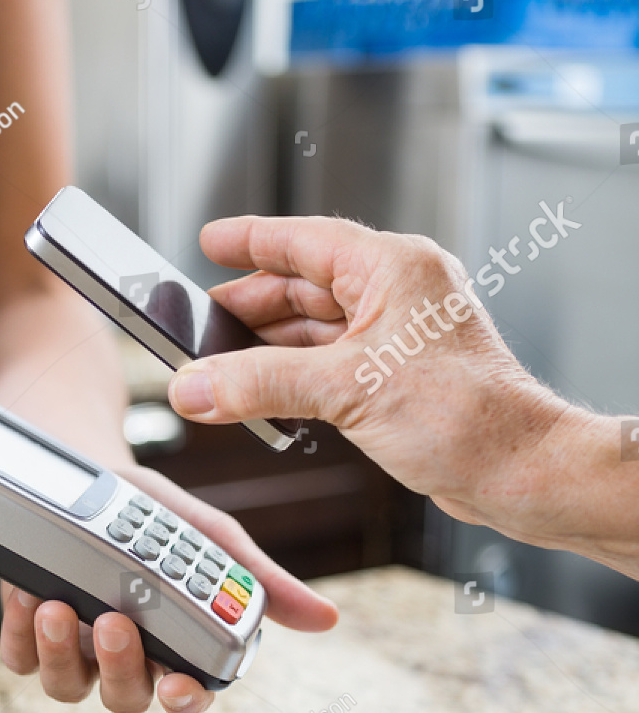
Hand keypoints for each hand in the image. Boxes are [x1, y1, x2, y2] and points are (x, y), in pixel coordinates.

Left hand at [0, 461, 337, 712]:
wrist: (90, 476)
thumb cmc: (154, 513)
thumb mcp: (208, 535)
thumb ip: (255, 580)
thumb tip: (325, 618)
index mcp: (175, 646)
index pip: (187, 692)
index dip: (185, 699)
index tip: (178, 686)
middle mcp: (127, 659)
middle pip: (125, 696)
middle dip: (119, 665)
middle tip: (111, 621)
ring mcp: (75, 651)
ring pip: (67, 685)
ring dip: (59, 651)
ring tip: (55, 604)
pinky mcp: (28, 637)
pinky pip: (20, 656)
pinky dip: (19, 631)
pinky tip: (26, 593)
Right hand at [166, 216, 589, 551]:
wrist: (517, 472)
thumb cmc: (466, 416)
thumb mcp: (346, 390)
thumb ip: (260, 384)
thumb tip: (196, 386)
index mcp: (394, 269)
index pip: (306, 240)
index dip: (252, 240)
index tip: (210, 241)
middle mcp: (400, 295)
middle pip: (305, 289)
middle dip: (251, 309)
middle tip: (202, 326)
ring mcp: (400, 338)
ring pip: (316, 333)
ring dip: (269, 353)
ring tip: (221, 371)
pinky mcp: (400, 379)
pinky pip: (332, 367)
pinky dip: (295, 381)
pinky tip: (265, 400)